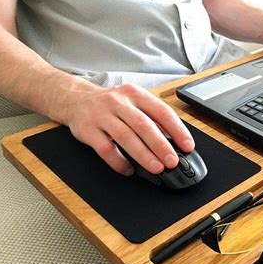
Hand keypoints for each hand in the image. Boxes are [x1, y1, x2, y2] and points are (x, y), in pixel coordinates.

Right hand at [66, 84, 194, 175]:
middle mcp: (118, 102)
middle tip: (172, 161)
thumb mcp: (133, 102)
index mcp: (135, 94)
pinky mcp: (87, 130)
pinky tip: (129, 169)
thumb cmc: (110, 104)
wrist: (75, 99)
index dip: (177, 129)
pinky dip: (119, 162)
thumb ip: (151, 117)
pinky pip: (105, 149)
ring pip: (125, 137)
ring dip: (143, 155)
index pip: (161, 111)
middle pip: (143, 125)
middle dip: (160, 145)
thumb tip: (173, 140)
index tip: (187, 146)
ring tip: (156, 168)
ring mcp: (101, 115)